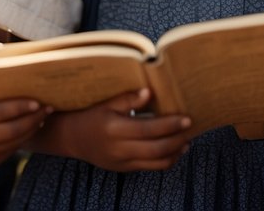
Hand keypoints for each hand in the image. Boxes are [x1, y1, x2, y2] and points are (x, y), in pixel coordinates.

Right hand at [0, 88, 48, 174]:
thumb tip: (20, 92)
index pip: (1, 112)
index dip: (22, 107)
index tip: (38, 101)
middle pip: (11, 132)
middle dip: (32, 120)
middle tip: (47, 109)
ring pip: (11, 144)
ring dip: (28, 131)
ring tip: (40, 119)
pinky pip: (5, 153)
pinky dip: (17, 141)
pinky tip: (26, 130)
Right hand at [50, 89, 195, 172]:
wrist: (73, 138)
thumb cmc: (91, 116)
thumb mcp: (106, 104)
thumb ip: (128, 100)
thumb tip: (150, 93)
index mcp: (115, 129)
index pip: (149, 130)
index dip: (170, 125)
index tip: (186, 118)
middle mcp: (120, 149)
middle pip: (157, 148)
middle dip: (177, 139)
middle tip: (190, 128)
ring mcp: (123, 162)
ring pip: (157, 162)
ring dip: (175, 152)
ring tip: (186, 140)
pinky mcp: (125, 169)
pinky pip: (151, 167)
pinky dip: (166, 159)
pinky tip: (173, 149)